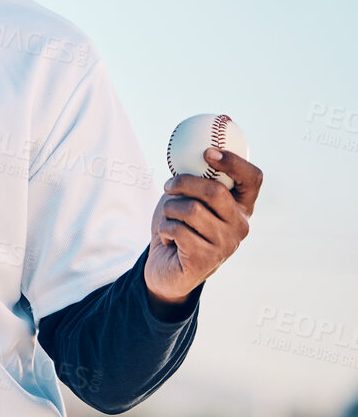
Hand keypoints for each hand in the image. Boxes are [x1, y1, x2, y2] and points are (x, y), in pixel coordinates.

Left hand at [144, 148, 262, 306]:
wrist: (166, 268)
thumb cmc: (179, 227)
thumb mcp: (188, 198)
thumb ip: (197, 180)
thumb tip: (195, 148)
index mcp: (242, 207)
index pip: (253, 179)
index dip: (234, 162)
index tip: (208, 152)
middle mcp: (241, 225)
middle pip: (215, 191)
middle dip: (184, 183)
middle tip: (169, 186)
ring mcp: (226, 244)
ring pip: (191, 210)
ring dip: (169, 210)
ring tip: (169, 219)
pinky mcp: (206, 259)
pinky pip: (177, 229)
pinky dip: (164, 229)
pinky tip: (168, 240)